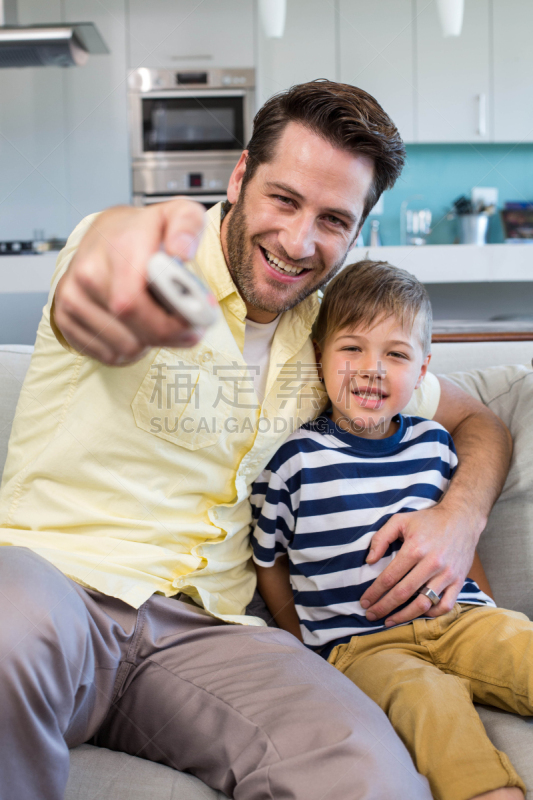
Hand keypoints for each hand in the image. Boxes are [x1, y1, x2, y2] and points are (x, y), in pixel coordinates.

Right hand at [54, 199, 205, 364]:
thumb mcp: (177, 215)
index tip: (194, 325)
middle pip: (132, 330)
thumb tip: (182, 251)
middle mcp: (88, 271)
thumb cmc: (145, 232)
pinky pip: (106, 354)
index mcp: (117, 247)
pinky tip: (135, 329)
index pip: (134, 303)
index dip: (168, 324)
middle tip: (187, 331)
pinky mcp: (64, 317)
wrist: (105, 233)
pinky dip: (128, 351)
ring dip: (148, 344)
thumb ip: (187, 226)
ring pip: (123, 348)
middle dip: (166, 336)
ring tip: (156, 322)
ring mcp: (72, 295)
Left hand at [360, 503, 477, 626]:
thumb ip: (381, 538)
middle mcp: (432, 563)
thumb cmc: (427, 520)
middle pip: (403, 593)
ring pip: (423, 604)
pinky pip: (445, 605)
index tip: (364, 602)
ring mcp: (447, 574)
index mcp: (415, 548)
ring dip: (404, 616)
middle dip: (383, 607)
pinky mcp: (459, 581)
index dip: (375, 592)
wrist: (462, 518)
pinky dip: (431, 614)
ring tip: (389, 621)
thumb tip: (369, 561)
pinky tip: (417, 614)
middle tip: (370, 615)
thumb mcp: (400, 520)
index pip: (390, 577)